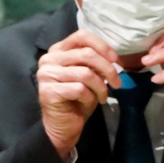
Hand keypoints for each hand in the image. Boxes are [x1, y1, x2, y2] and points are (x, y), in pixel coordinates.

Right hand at [37, 31, 120, 159]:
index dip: (102, 46)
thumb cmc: (77, 100)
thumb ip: (95, 63)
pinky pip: (79, 89)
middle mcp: (49, 59)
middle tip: (117, 83)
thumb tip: (112, 58)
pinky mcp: (48, 91)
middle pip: (87, 54)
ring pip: (86, 73)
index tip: (115, 59)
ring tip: (103, 97)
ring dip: (100, 87)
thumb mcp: (89, 76)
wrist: (63, 126)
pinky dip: (90, 98)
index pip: (81, 36)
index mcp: (58, 50)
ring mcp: (46, 75)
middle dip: (108, 69)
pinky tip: (88, 103)